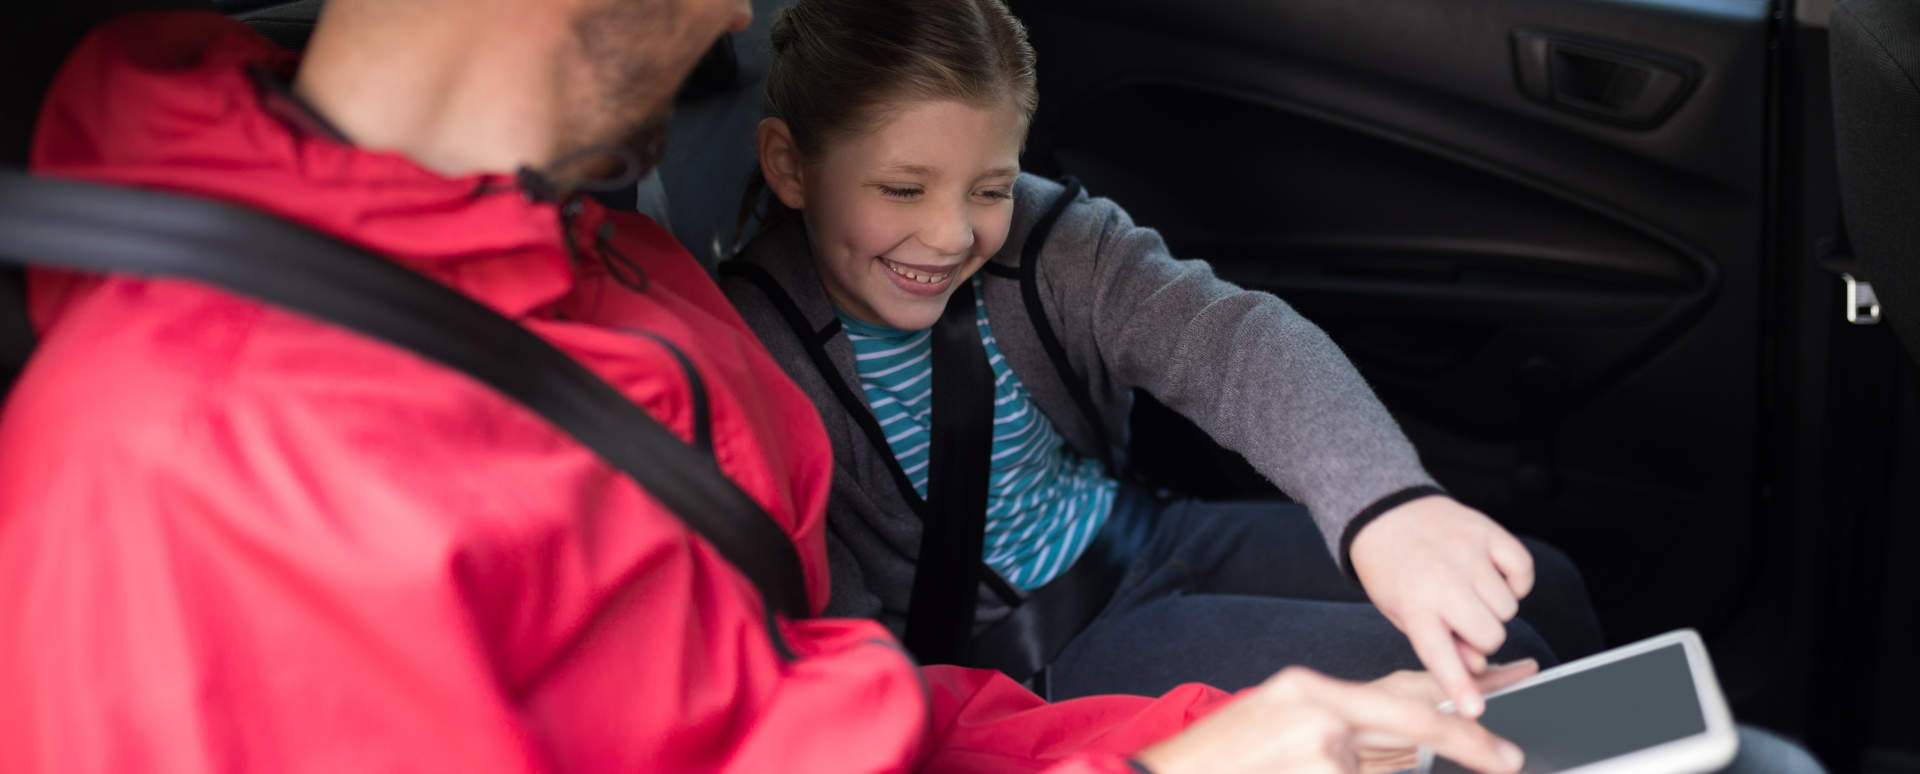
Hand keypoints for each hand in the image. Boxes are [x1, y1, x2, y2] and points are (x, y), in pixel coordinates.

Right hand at [1133, 666, 1526, 773]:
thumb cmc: (1221, 766)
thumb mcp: (1281, 729)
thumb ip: (1344, 738)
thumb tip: (1407, 751)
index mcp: (1309, 691)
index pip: (1403, 692)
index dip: (1459, 705)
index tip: (1507, 713)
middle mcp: (1318, 710)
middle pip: (1414, 725)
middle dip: (1468, 743)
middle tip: (1511, 757)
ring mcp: (1322, 748)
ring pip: (1381, 770)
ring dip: (1362, 770)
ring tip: (1293, 758)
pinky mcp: (1323, 772)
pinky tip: (1291, 767)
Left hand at [1349, 495, 1534, 718]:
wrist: (1385, 512)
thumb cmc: (1392, 569)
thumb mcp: (1400, 612)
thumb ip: (1437, 641)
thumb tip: (1478, 666)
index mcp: (1414, 605)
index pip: (1440, 655)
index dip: (1460, 687)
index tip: (1475, 711)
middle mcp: (1442, 580)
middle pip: (1491, 636)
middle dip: (1482, 637)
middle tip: (1462, 621)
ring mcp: (1468, 554)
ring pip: (1510, 609)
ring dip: (1495, 608)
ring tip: (1469, 592)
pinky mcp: (1488, 532)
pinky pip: (1524, 571)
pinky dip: (1515, 580)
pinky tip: (1492, 575)